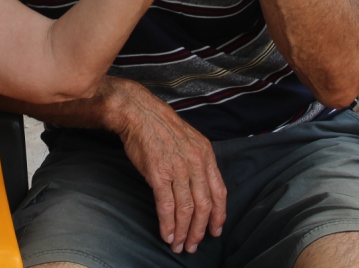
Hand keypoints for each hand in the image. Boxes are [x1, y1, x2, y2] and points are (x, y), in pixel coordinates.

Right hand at [112, 80, 226, 253]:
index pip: (219, 192)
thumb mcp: (190, 140)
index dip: (219, 215)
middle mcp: (195, 163)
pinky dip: (168, 224)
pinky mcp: (158, 174)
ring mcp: (177, 169)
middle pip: (204, 205)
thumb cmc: (160, 125)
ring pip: (186, 209)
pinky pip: (167, 206)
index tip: (215, 230)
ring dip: (183, 232)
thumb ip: (197, 162)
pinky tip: (167, 234)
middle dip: (199, 230)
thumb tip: (199, 186)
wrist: (139, 113)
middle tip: (194, 245)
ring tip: (179, 245)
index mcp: (206, 155)